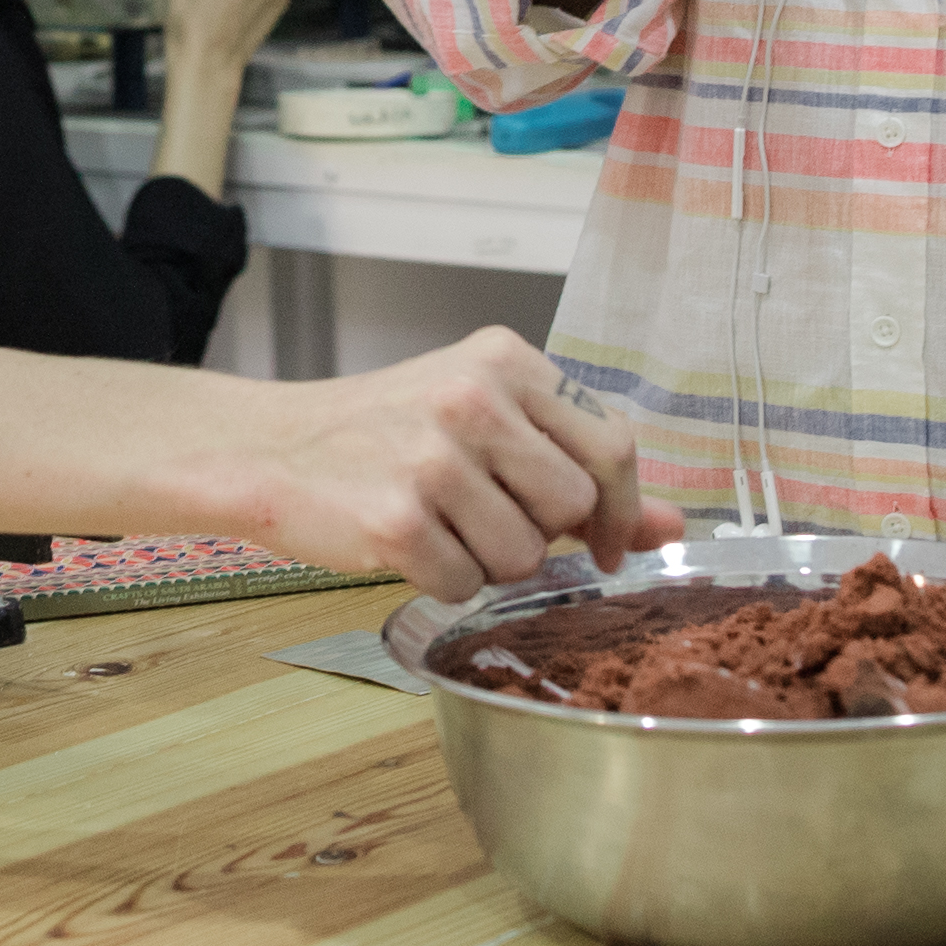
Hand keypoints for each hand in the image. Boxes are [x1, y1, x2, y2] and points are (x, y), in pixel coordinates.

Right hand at [236, 328, 684, 598]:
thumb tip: (674, 527)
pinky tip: (407, 545)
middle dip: (539, 533)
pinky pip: (465, 585)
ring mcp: (432, 459)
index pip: (612, 445)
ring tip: (438, 524)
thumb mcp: (486, 423)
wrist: (271, 450)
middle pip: (571, 507)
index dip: (618, 507)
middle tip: (483, 516)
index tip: (599, 539)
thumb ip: (579, 468)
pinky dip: (442, 581)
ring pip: (523, 556)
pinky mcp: (396, 519)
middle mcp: (472, 398)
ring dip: (488, 562)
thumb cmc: (385, 435)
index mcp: (504, 359)